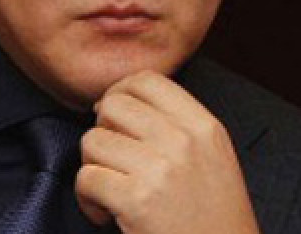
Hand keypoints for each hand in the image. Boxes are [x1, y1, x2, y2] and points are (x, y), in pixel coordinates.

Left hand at [75, 70, 259, 233]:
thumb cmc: (213, 220)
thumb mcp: (213, 158)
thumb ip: (177, 125)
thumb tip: (116, 102)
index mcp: (204, 127)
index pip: (147, 80)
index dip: (120, 93)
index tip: (113, 119)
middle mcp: (184, 141)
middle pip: (114, 104)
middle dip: (102, 130)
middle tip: (112, 160)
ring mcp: (161, 170)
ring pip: (93, 140)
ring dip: (93, 168)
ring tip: (110, 192)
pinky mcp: (137, 201)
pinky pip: (87, 178)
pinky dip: (87, 200)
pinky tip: (106, 215)